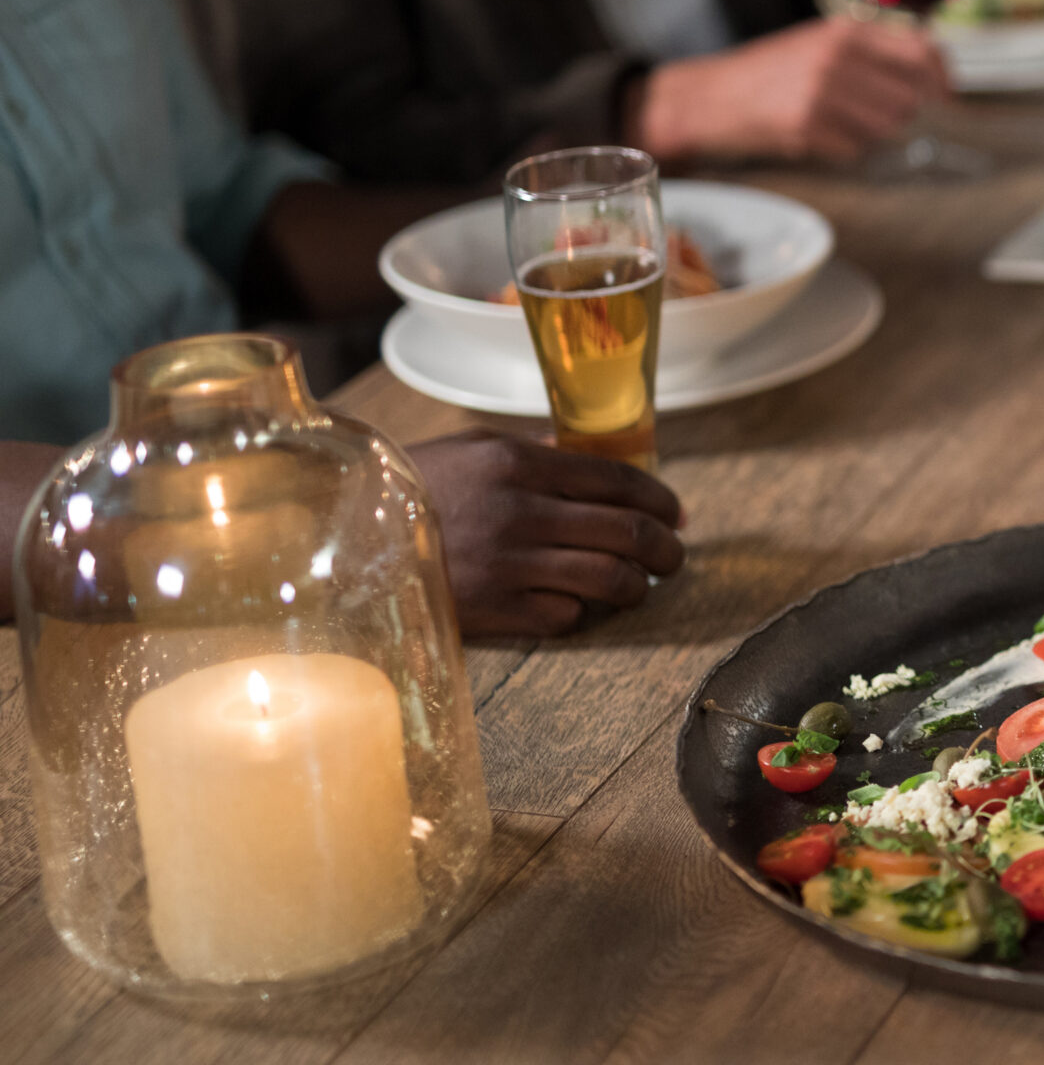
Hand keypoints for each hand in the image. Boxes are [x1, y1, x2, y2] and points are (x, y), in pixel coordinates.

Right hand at [406, 431, 684, 636]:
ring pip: (608, 580)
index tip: (678, 514)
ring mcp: (507, 564)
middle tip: (674, 557)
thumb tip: (591, 454)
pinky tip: (577, 604)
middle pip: (626, 533)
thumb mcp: (472, 448)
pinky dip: (582, 612)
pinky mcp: (492, 609)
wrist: (344, 535)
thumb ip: (535, 450)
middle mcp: (521, 512)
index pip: (618, 481)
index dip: (661, 501)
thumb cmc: (413, 486)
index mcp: (519, 464)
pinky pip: (565, 616)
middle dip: (666, 549)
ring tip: (639, 586)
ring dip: (637, 587)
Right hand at [631, 16, 946, 163]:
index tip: (944, 100)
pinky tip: (819, 139)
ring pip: (887, 127)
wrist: (706, 97)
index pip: (923, 52)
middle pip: (910, 98)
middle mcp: (838, 56)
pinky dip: (844, 152)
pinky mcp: (806, 124)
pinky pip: (854, 150)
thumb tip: (930, 81)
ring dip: (875, 136)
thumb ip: (869, 54)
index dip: (941, 81)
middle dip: (902, 116)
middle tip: (878, 121)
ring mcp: (822, 90)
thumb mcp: (818, 44)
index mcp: (845, 31)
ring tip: (843, 128)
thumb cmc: (767, 74)